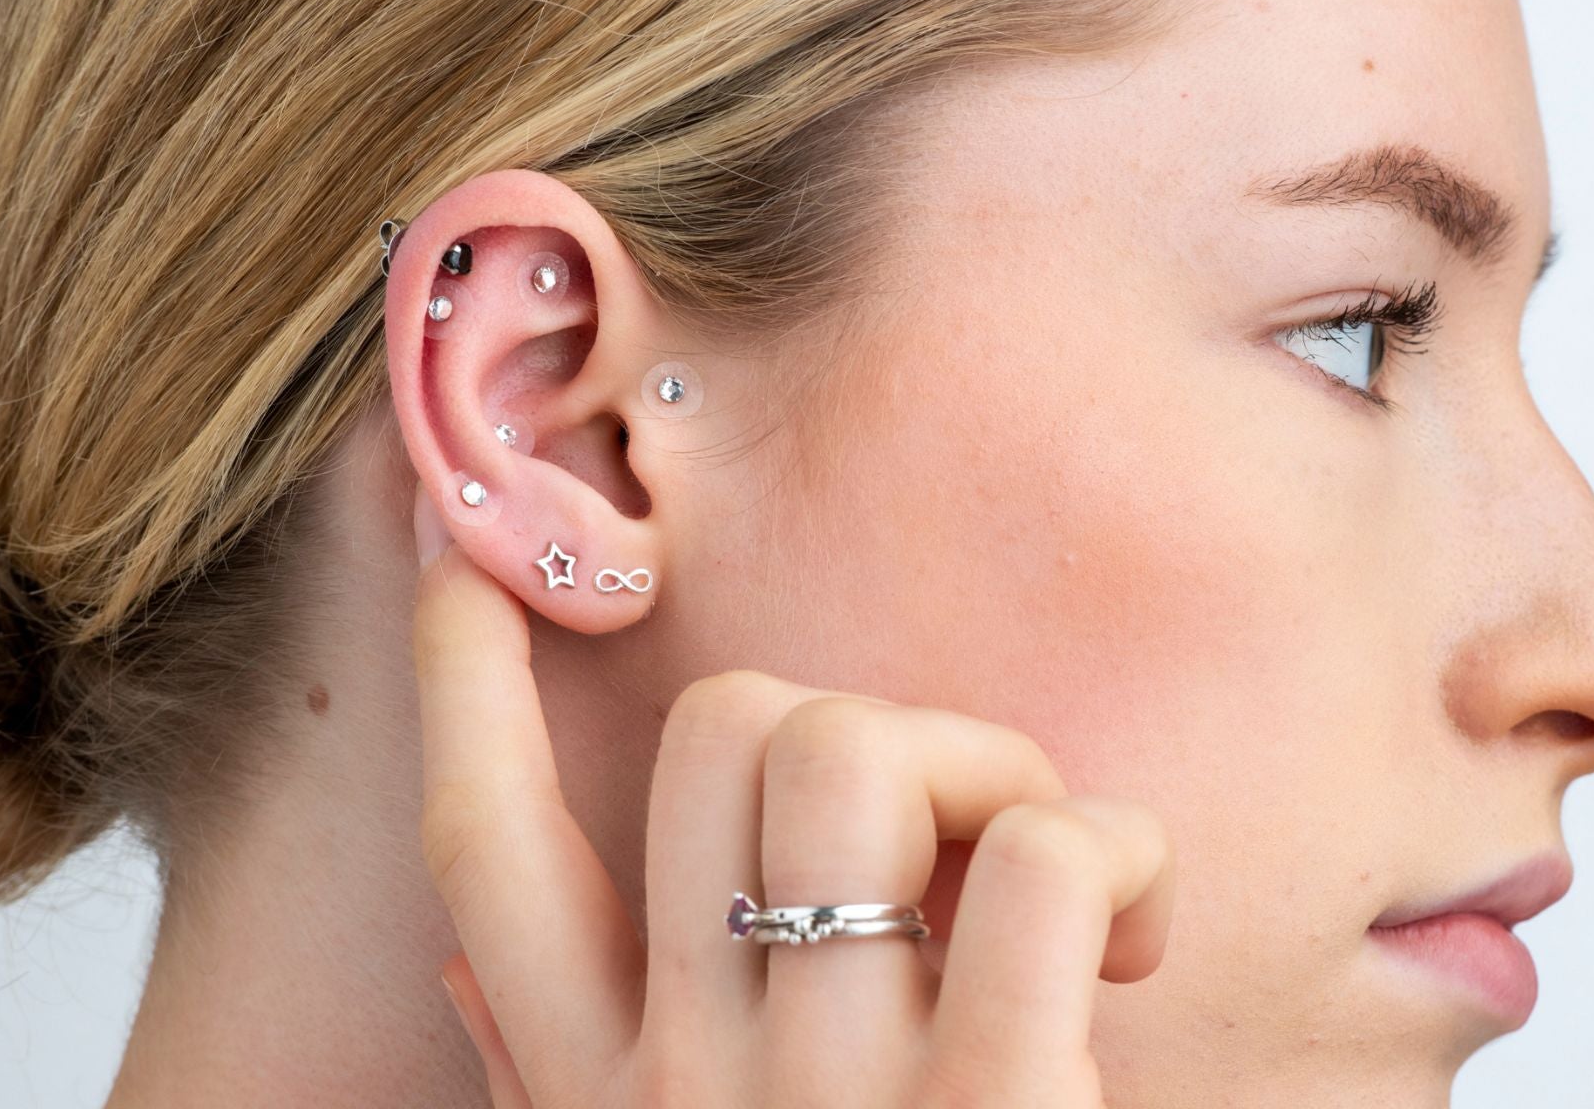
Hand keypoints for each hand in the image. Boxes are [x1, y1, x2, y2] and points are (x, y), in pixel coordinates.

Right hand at [414, 503, 1175, 1105]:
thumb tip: (464, 973)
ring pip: (858, 751)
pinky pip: (1036, 859)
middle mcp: (689, 1091)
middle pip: (724, 736)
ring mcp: (834, 1105)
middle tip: (945, 835)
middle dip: (855, 721)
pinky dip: (1111, 850)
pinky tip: (1132, 937)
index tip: (460, 541)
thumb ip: (547, 1095)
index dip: (462, 674)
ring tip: (1040, 881)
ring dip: (984, 764)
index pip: (480, 846)